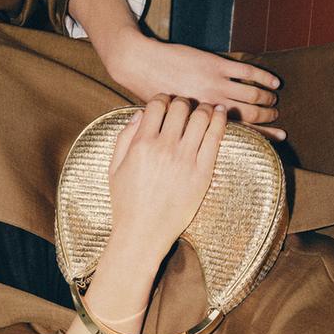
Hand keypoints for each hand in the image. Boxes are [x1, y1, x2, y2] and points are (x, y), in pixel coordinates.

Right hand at [107, 94, 226, 268]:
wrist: (143, 234)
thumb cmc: (126, 203)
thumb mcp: (114, 169)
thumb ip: (124, 138)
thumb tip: (139, 114)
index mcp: (141, 145)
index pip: (157, 104)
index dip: (162, 99)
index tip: (165, 104)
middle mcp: (164, 148)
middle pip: (180, 106)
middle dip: (182, 102)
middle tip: (184, 109)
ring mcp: (185, 160)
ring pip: (201, 116)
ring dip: (202, 108)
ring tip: (203, 111)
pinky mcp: (202, 172)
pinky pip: (215, 136)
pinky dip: (219, 119)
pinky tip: (219, 114)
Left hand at [108, 32, 284, 141]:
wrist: (140, 66)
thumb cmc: (150, 97)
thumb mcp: (168, 122)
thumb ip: (184, 132)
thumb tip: (201, 144)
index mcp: (199, 123)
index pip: (237, 133)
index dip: (261, 136)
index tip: (279, 138)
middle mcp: (210, 106)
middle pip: (249, 115)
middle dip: (267, 118)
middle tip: (277, 119)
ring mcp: (214, 84)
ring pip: (251, 95)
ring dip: (267, 98)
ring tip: (274, 101)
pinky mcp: (214, 66)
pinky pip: (246, 72)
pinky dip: (263, 78)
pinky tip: (274, 82)